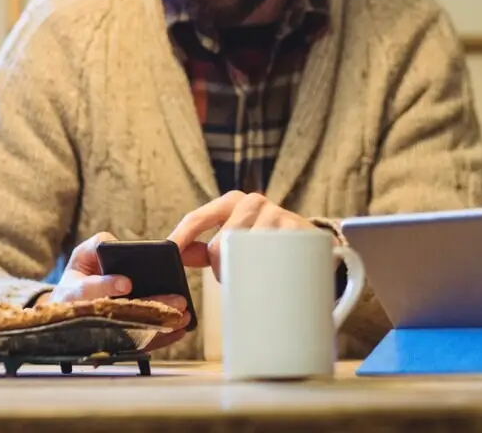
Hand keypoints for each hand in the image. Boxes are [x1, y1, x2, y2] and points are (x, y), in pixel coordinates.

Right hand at [38, 231, 191, 351]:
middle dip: (150, 307)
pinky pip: (139, 344)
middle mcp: (88, 317)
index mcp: (73, 293)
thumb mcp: (82, 257)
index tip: (127, 283)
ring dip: (160, 325)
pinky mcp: (117, 342)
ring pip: (133, 333)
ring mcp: (103, 332)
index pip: (89, 290)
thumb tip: (115, 244)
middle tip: (177, 301)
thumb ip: (97, 246)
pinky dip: (161, 338)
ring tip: (183, 316)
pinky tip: (179, 329)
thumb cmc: (81, 277)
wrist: (71, 308)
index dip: (107, 286)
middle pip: (121, 314)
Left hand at [167, 191, 315, 279]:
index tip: (167, 257)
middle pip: (219, 245)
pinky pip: (270, 260)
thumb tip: (180, 254)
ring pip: (243, 255)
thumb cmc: (265, 245)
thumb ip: (205, 247)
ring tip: (256, 276)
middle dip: (221, 269)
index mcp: (233, 202)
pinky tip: (274, 274)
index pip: (197, 219)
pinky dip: (267, 274)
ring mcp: (276, 214)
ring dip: (245, 274)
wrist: (313, 246)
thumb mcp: (234, 241)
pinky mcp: (297, 231)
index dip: (180, 239)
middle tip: (234, 278)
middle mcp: (253, 202)